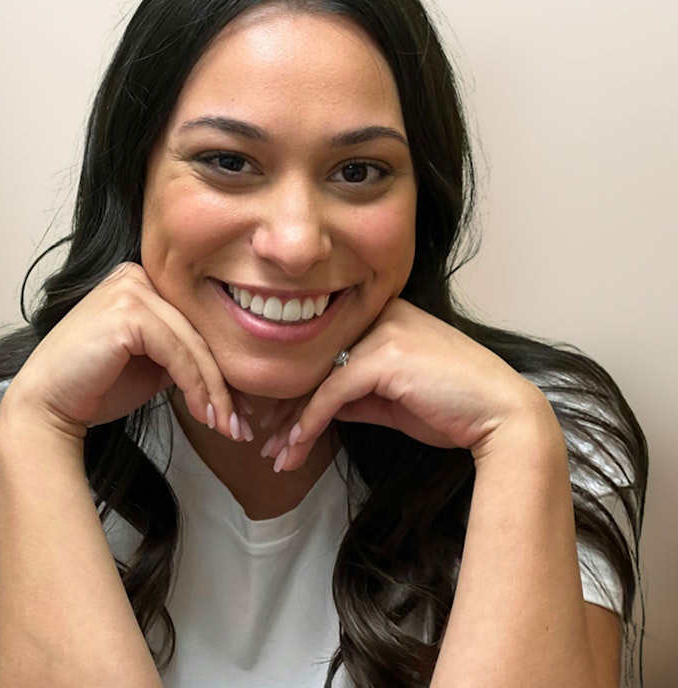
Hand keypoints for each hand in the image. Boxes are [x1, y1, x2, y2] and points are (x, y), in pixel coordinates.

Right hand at [2, 263, 237, 435]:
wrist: (47, 406)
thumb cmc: (95, 386)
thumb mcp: (152, 363)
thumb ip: (184, 353)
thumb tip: (233, 372)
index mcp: (143, 282)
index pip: (195, 324)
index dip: (221, 368)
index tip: (240, 408)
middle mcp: (137, 276)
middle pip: (198, 333)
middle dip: (224, 384)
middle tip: (240, 424)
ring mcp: (131, 288)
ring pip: (193, 344)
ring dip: (215, 392)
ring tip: (227, 426)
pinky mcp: (128, 310)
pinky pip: (178, 352)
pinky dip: (197, 387)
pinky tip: (205, 415)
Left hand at [272, 299, 552, 470]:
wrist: (502, 416)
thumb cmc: (454, 407)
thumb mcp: (393, 399)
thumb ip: (356, 394)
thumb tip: (320, 407)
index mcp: (385, 314)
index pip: (328, 351)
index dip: (299, 390)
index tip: (278, 423)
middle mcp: (380, 314)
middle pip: (316, 362)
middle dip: (287, 407)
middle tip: (268, 442)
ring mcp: (382, 331)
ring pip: (318, 378)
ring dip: (292, 423)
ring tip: (276, 456)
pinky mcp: (383, 357)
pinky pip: (331, 394)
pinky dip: (308, 423)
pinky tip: (294, 449)